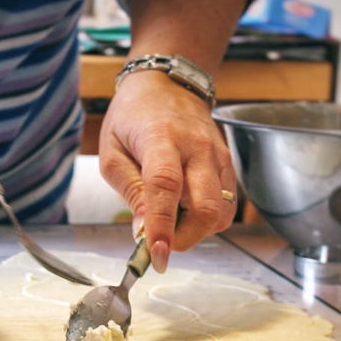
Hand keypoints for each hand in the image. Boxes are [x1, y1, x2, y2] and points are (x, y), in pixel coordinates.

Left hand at [98, 71, 236, 271]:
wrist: (167, 85)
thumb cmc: (133, 117)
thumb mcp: (112, 151)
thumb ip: (129, 191)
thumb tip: (142, 231)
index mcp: (160, 138)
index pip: (166, 187)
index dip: (162, 225)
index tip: (156, 255)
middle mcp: (196, 147)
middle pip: (205, 208)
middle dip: (183, 237)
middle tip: (160, 241)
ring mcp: (217, 156)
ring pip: (222, 212)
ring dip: (197, 231)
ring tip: (173, 220)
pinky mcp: (228, 164)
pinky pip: (227, 205)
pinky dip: (208, 220)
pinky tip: (187, 210)